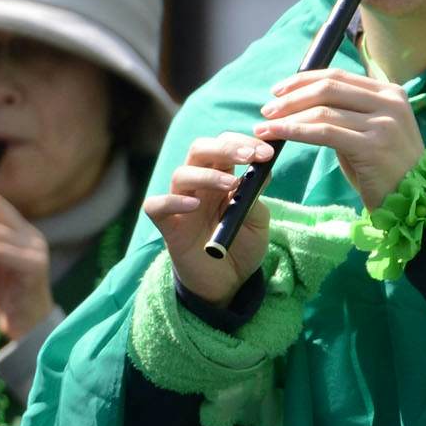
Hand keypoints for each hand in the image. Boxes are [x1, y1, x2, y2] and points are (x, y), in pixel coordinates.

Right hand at [141, 131, 273, 305]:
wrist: (229, 282)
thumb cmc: (241, 245)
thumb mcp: (257, 220)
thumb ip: (255, 194)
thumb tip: (262, 168)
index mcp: (221, 177)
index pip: (224, 146)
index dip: (244, 143)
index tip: (268, 152)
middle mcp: (198, 185)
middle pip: (199, 150)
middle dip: (225, 148)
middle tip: (249, 156)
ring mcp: (180, 204)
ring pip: (181, 174)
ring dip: (207, 175)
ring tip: (230, 186)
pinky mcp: (167, 226)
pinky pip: (156, 206)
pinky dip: (172, 201)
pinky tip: (194, 205)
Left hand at [257, 71, 423, 208]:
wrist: (413, 202)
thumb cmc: (386, 170)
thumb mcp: (370, 133)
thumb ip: (347, 114)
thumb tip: (303, 103)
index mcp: (391, 93)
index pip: (338, 76)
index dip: (303, 80)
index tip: (278, 90)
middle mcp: (390, 103)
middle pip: (328, 88)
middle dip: (291, 97)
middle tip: (266, 109)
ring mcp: (384, 123)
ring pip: (323, 110)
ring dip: (287, 116)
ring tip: (265, 126)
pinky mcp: (373, 145)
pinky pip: (325, 132)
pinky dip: (295, 131)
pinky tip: (277, 135)